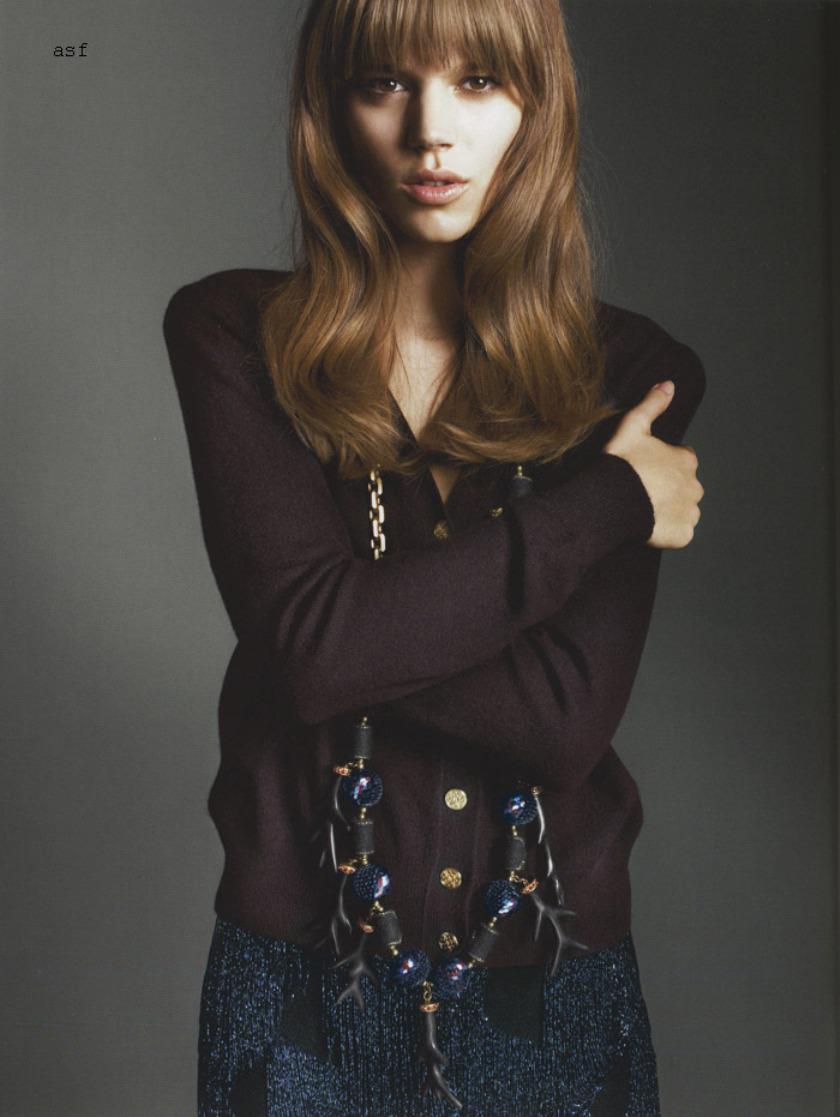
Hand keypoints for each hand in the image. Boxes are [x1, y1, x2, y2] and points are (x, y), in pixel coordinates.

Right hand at [604, 380, 703, 548]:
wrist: (611, 500)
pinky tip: (650, 526)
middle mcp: (694, 486)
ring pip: (685, 510)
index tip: (646, 471)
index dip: (664, 465)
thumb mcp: (632, 426)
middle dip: (669, 489)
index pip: (683, 461)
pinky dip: (669, 531)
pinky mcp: (683, 535)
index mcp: (686, 460)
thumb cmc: (621, 464)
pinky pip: (680, 533)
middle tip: (643, 492)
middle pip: (685, 487)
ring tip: (645, 510)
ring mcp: (690, 512)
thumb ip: (653, 404)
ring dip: (670, 510)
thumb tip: (669, 385)